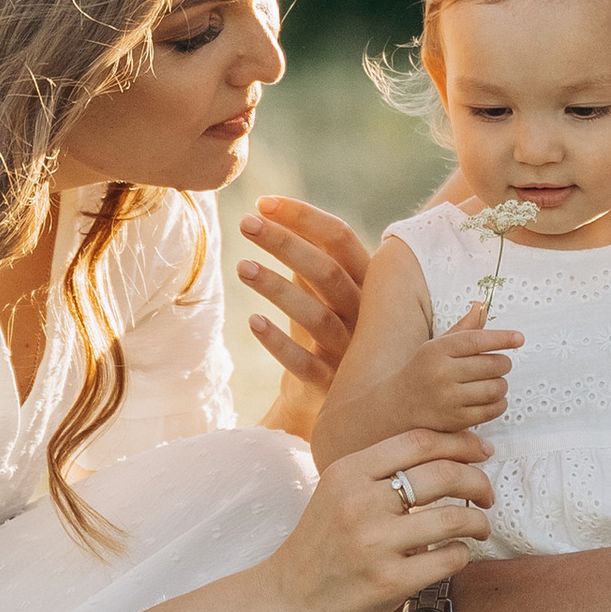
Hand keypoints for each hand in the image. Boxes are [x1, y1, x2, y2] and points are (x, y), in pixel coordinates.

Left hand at [236, 196, 370, 426]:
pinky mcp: (332, 386)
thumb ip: (311, 264)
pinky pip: (305, 364)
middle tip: (246, 223)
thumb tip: (274, 217)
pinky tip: (253, 323)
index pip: (340, 238)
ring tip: (241, 267)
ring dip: (279, 289)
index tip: (263, 202)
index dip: (304, 218)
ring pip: (317, 316)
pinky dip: (280, 343)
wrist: (349, 409)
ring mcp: (351, 352)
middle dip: (286, 243)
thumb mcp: (329, 297)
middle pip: (327, 272)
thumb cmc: (333, 338)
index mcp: (368, 284)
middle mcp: (366, 315)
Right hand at [265, 429, 494, 611]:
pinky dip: (461, 554)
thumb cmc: (319, 548)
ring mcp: (375, 543)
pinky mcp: (389, 582)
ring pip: (454, 517)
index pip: (419, 441)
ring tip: (478, 527)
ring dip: (478, 521)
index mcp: (348, 472)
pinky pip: (449, 559)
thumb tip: (446, 456)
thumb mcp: (337, 494)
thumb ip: (380, 474)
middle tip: (486, 494)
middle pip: (444, 473)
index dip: (460, 443)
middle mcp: (361, 502)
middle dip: (478, 481)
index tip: (481, 453)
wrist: (285, 602)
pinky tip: (454, 555)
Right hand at [403, 298, 519, 429]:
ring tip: (497, 382)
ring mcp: (448, 399)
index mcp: (437, 350)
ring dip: (502, 385)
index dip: (502, 338)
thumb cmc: (423, 371)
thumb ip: (462, 329)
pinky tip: (494, 399)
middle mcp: (442, 373)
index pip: (477, 340)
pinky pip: (490, 411)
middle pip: (491, 365)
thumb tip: (482, 307)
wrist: (398, 406)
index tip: (519, 338)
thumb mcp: (437, 346)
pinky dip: (500, 404)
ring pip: (494, 389)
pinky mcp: (455, 420)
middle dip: (504, 364)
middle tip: (501, 365)